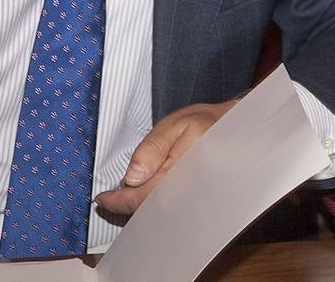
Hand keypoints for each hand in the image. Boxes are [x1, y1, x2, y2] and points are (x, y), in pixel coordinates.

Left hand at [94, 99, 236, 214]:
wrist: (233, 127)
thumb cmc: (205, 123)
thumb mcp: (176, 125)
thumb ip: (153, 148)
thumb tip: (132, 177)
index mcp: (178, 173)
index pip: (139, 198)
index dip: (116, 201)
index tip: (101, 198)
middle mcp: (184, 191)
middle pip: (145, 210)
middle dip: (124, 206)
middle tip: (108, 197)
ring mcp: (189, 198)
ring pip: (155, 211)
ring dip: (136, 206)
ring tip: (123, 195)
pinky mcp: (192, 198)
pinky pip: (166, 207)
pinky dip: (150, 204)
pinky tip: (144, 194)